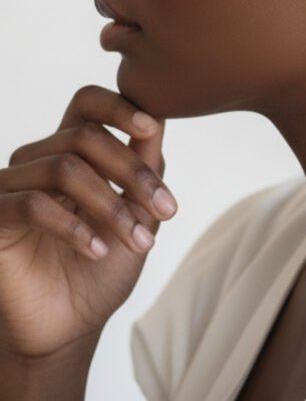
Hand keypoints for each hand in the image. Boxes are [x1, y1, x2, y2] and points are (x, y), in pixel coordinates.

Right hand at [0, 85, 176, 359]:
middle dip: (133, 172)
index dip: (118, 106)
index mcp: (71, 149)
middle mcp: (39, 159)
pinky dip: (73, 226)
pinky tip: (96, 250)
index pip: (87, 102)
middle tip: (166, 211)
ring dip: (111, 206)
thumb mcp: (137, 213)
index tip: (151, 128)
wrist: (70, 327)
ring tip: (138, 241)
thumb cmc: (102, 267)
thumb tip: (159, 116)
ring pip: (65, 168)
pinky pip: (34, 204)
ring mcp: (12, 186)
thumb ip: (146, 166)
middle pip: (85, 136)